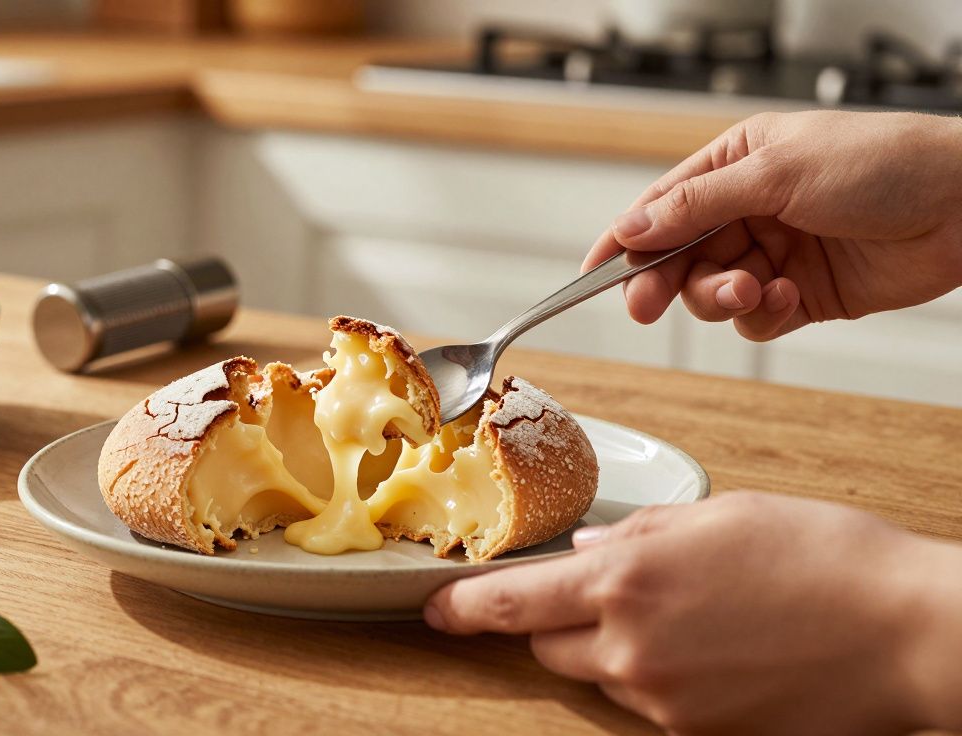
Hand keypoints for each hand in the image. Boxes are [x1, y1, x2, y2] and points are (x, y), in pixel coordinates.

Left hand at [424, 492, 961, 734]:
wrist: (904, 630)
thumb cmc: (821, 557)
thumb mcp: (717, 517)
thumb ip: (637, 537)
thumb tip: (588, 556)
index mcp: (627, 581)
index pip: (512, 603)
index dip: (464, 608)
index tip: (436, 609)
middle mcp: (631, 648)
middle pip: (550, 645)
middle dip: (557, 621)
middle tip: (604, 596)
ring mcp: (663, 700)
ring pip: (602, 674)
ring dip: (616, 647)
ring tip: (689, 615)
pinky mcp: (698, 734)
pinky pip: (648, 702)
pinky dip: (658, 675)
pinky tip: (712, 647)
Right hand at [583, 111, 961, 339]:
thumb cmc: (885, 164)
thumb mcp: (776, 172)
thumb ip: (696, 204)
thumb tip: (631, 226)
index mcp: (735, 164)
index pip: (661, 206)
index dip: (623, 241)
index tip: (592, 273)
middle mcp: (749, 209)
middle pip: (678, 257)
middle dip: (666, 280)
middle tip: (649, 304)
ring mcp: (774, 252)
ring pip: (712, 291)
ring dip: (721, 296)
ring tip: (752, 286)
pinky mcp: (802, 294)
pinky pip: (755, 317)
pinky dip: (762, 312)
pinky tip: (788, 293)